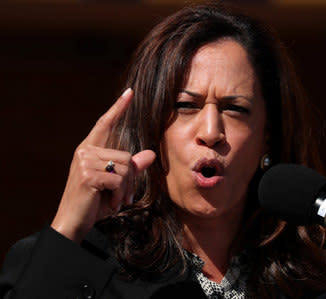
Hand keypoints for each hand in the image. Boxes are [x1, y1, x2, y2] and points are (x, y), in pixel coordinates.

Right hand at [51, 88, 155, 242]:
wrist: (72, 223)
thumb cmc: (93, 203)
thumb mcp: (115, 184)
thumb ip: (131, 168)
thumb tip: (150, 154)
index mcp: (89, 150)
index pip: (105, 124)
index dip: (118, 108)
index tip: (130, 93)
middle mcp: (85, 152)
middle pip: (127, 156)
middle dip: (131, 180)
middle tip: (123, 197)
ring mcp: (85, 162)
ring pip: (126, 168)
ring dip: (126, 189)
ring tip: (115, 201)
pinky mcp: (88, 175)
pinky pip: (119, 180)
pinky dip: (120, 195)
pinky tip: (111, 204)